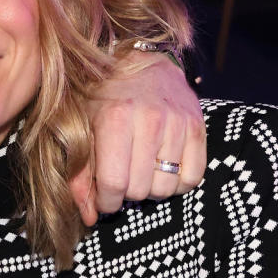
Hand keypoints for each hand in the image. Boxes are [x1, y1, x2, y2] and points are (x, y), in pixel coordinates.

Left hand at [69, 51, 205, 225]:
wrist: (138, 60)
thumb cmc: (100, 97)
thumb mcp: (80, 129)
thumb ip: (80, 174)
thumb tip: (88, 217)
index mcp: (114, 119)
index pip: (114, 184)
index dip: (106, 202)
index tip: (103, 199)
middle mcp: (148, 120)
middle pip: (140, 190)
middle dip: (126, 193)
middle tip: (120, 177)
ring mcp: (177, 123)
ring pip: (166, 188)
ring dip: (150, 187)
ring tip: (140, 170)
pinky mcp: (197, 126)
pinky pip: (192, 178)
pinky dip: (176, 182)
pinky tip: (161, 167)